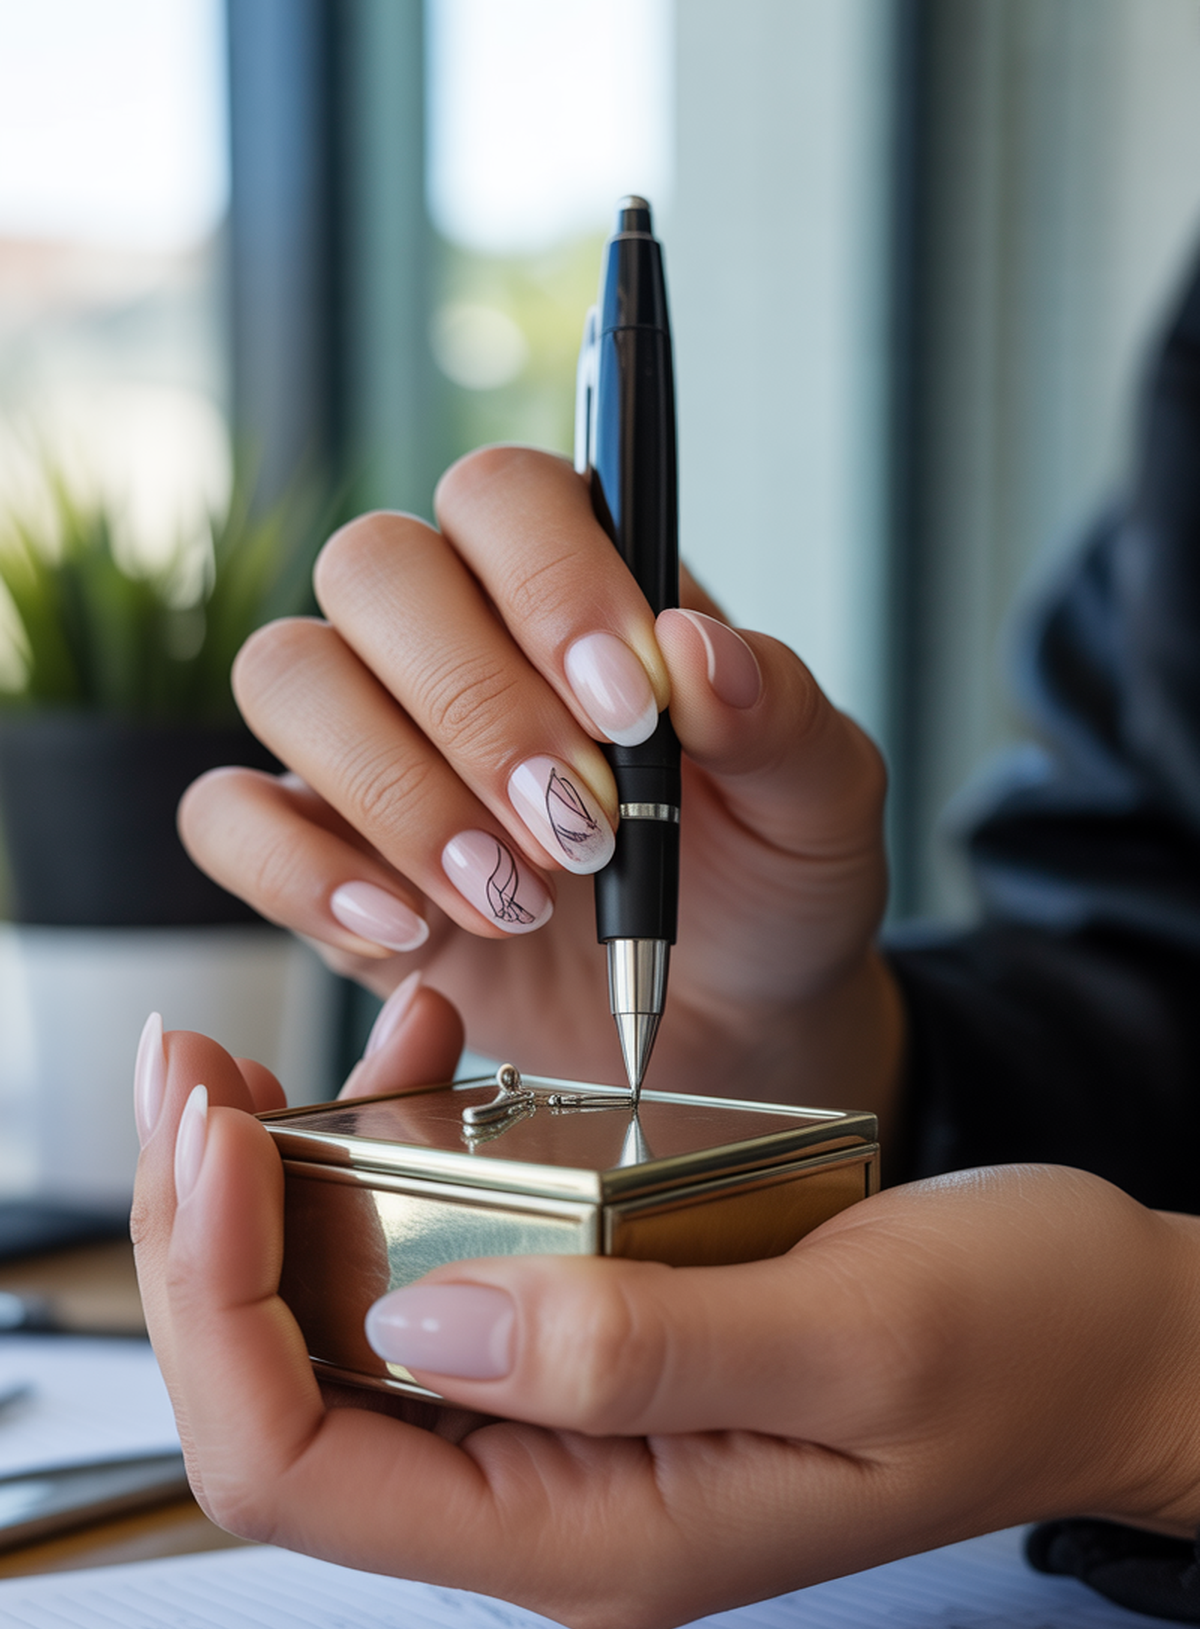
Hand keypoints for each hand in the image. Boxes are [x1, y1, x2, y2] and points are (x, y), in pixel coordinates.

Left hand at [135, 1026, 1199, 1628]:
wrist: (1106, 1332)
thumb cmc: (1018, 1343)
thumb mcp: (858, 1335)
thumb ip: (640, 1352)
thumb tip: (417, 1326)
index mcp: (590, 1527)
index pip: (298, 1467)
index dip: (213, 1303)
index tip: (214, 1135)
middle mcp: (548, 1488)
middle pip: (280, 1395)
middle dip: (203, 1234)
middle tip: (194, 1071)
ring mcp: (562, 1415)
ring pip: (335, 1325)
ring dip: (280, 1192)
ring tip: (288, 1060)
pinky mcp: (590, 1334)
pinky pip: (432, 1264)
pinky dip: (389, 1158)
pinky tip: (425, 1062)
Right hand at [178, 448, 902, 1136]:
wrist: (724, 1021)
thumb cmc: (767, 883)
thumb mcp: (818, 804)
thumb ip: (779, 715)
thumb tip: (699, 651)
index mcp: (573, 585)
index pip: (504, 494)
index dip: (550, 582)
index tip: (631, 707)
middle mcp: (451, 637)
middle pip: (374, 568)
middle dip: (474, 705)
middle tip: (578, 827)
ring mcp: (368, 739)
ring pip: (288, 674)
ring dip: (396, 790)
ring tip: (513, 898)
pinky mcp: (318, 850)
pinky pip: (228, 816)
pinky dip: (301, 869)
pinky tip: (411, 930)